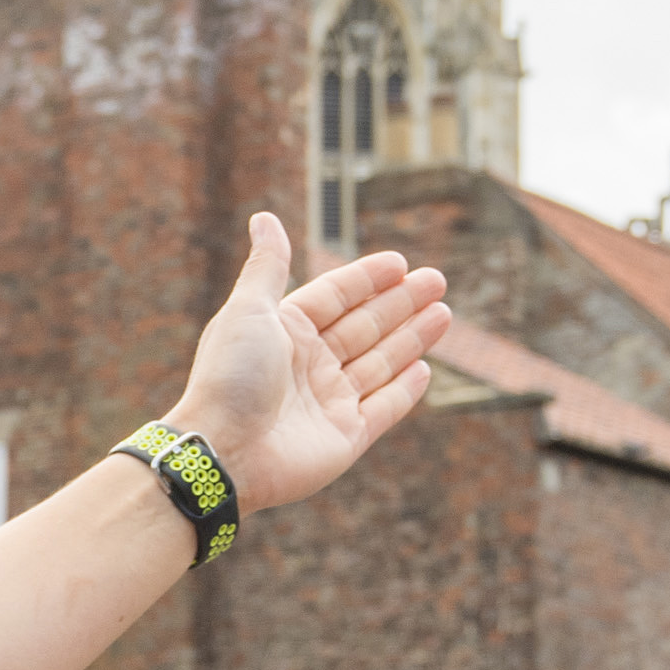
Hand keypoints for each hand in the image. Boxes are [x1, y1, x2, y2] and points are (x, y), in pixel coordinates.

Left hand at [164, 214, 446, 511]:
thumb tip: (264, 217)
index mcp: (286, 332)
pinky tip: (424, 369)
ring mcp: (329, 402)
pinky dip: (405, 390)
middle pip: (364, 327)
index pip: (335, 297)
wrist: (225, 452)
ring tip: (444, 313)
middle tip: (437, 281)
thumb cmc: (231, 377)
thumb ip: (267, 266)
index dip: (367, 279)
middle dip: (401, 304)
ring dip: (412, 339)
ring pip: (381, 363)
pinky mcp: (347, 438)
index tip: (401, 263)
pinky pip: (384, 409)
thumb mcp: (248, 310)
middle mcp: (309, 365)